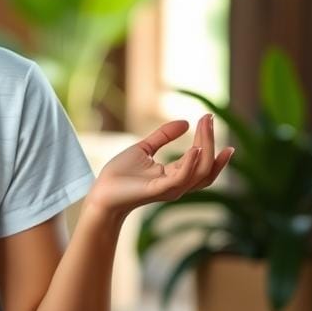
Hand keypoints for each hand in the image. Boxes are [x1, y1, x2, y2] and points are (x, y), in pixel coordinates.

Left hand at [86, 114, 234, 218]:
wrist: (101, 192)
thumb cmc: (119, 174)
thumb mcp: (144, 149)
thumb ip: (163, 136)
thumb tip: (186, 122)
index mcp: (176, 175)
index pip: (201, 159)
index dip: (207, 139)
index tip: (209, 118)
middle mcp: (178, 185)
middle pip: (207, 166)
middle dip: (211, 141)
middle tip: (210, 119)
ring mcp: (170, 189)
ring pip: (201, 172)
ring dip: (206, 147)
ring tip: (206, 125)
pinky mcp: (158, 190)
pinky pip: (182, 178)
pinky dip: (191, 163)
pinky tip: (195, 147)